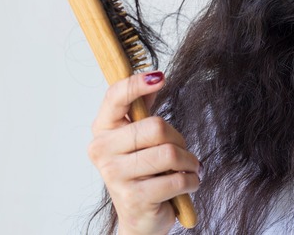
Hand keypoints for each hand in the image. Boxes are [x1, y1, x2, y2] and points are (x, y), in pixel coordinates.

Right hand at [87, 72, 201, 234]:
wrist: (140, 217)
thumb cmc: (142, 171)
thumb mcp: (140, 137)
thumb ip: (143, 106)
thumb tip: (154, 76)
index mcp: (102, 129)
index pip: (115, 97)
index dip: (137, 84)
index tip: (160, 77)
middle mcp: (102, 150)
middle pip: (155, 127)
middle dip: (179, 139)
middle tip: (182, 151)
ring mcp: (115, 176)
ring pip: (169, 153)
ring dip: (189, 162)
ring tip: (188, 168)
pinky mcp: (134, 198)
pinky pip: (177, 180)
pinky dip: (192, 180)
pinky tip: (188, 183)